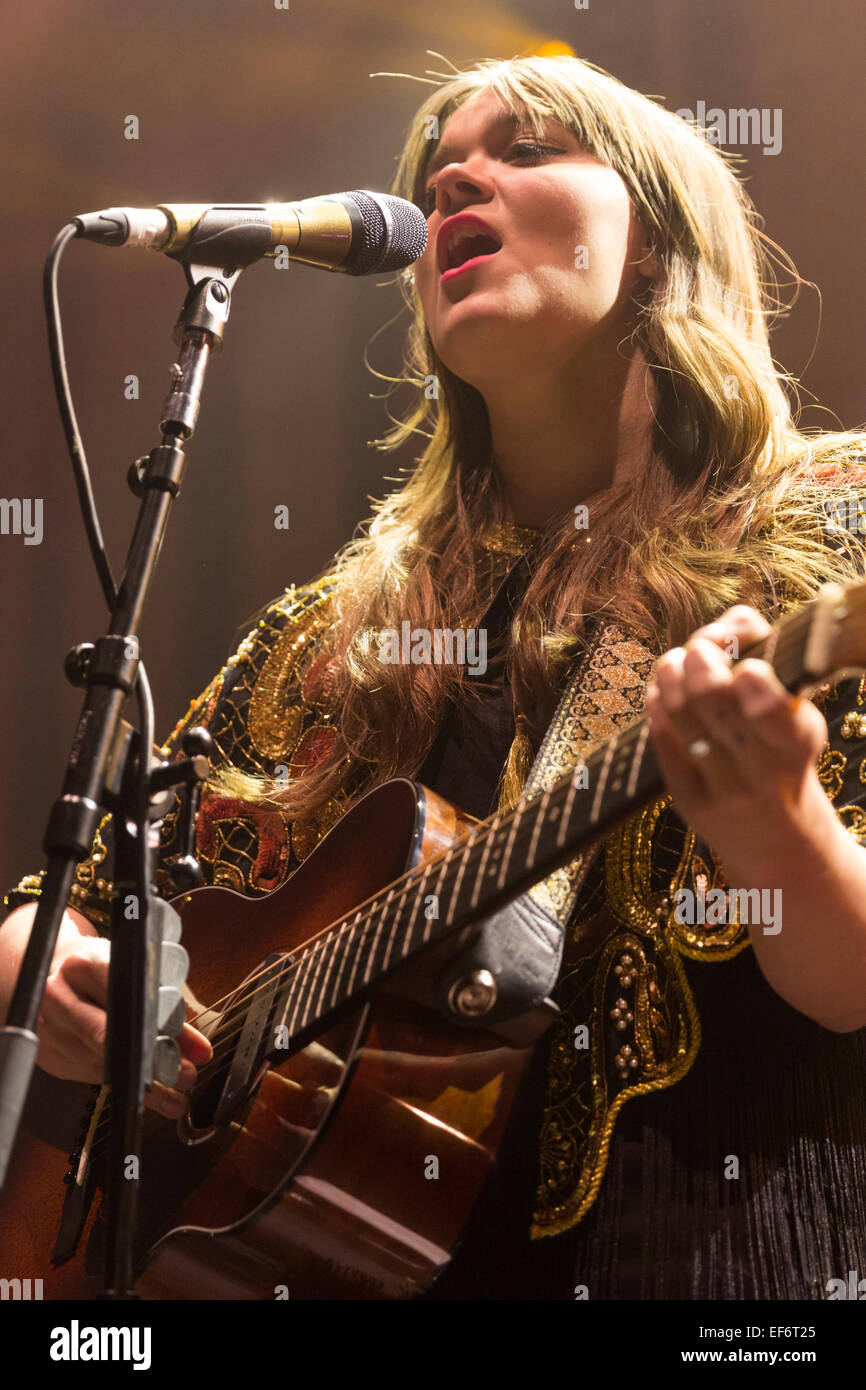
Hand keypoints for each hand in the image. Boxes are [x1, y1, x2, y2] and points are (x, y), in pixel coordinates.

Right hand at [0, 905, 211, 1118]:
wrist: (50, 972)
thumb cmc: (99, 969)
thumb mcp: (132, 970)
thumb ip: (167, 1005)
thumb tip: (199, 1049)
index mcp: (83, 964)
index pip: (126, 996)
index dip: (159, 1021)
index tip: (186, 1042)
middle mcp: (59, 997)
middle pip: (109, 1036)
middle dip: (151, 1059)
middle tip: (185, 1074)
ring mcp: (50, 1029)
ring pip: (102, 1063)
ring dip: (143, 1081)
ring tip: (177, 1089)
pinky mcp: (48, 1056)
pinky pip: (90, 1077)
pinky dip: (123, 1085)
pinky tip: (149, 1094)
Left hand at [643, 604, 829, 865]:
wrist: (780, 843)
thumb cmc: (782, 757)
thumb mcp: (794, 714)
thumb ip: (767, 657)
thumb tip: (733, 619)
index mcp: (797, 741)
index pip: (778, 715)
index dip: (757, 688)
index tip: (747, 670)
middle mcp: (763, 770)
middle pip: (713, 701)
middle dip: (699, 660)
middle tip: (699, 648)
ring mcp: (725, 789)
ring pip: (682, 718)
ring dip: (669, 675)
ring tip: (673, 662)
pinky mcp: (692, 804)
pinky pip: (664, 747)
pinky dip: (656, 710)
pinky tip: (658, 695)